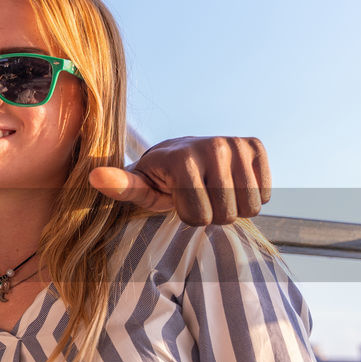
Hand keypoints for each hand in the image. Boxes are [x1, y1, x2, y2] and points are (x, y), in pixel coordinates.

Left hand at [90, 135, 269, 225]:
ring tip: (213, 191)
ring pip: (250, 206)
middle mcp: (212, 146)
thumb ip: (120, 185)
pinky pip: (265, 190)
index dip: (189, 217)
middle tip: (198, 197)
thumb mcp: (138, 186)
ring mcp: (235, 144)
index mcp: (182, 159)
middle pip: (227, 214)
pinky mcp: (254, 146)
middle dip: (212, 214)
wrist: (179, 153)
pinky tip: (232, 184)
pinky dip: (252, 195)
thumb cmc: (157, 178)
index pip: (200, 218)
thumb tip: (95, 177)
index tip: (178, 200)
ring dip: (233, 207)